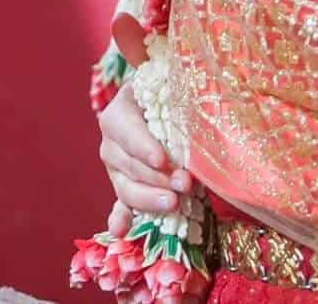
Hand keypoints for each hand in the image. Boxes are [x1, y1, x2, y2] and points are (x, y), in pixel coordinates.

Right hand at [98, 79, 193, 217]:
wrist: (162, 108)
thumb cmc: (170, 96)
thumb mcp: (171, 88)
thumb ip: (180, 94)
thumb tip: (205, 100)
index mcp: (119, 113)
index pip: (126, 130)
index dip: (143, 146)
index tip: (162, 160)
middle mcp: (112, 143)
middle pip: (128, 164)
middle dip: (157, 178)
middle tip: (185, 185)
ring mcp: (117, 169)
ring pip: (126, 187)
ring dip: (148, 199)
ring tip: (173, 204)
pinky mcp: (126, 188)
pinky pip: (121, 205)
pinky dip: (120, 218)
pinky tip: (119, 230)